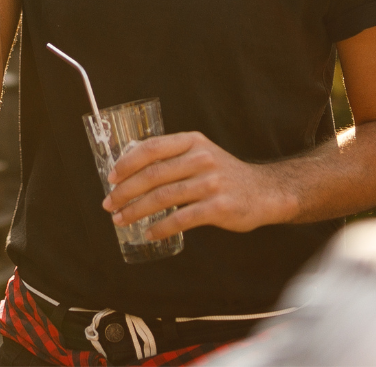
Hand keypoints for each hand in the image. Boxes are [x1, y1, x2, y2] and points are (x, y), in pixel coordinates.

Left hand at [102, 131, 296, 238]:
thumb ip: (171, 156)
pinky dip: (161, 227)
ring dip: (136, 210)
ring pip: (163, 197)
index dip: (127, 163)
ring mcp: (211, 183)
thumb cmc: (223, 174)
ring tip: (121, 219)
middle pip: (153, 175)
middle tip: (109, 204)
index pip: (151, 148)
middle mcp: (201, 159)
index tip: (111, 178)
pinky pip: (181, 219)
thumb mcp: (199, 153)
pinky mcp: (219, 207)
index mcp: (191, 142)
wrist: (265, 192)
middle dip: (125, 191)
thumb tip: (128, 168)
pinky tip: (149, 233)